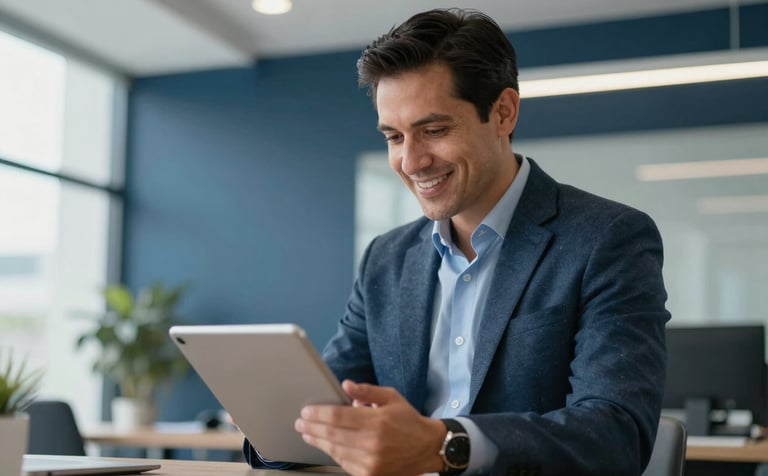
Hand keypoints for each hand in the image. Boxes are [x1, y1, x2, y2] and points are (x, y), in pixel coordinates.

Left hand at [295, 380, 445, 475]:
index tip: (306, 411)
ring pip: (335, 451)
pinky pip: (344, 463)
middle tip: (301, 423)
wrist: (427, 448)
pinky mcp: (371, 474)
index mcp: (377, 421)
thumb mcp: (391, 398)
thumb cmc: (409, 421)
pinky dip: (333, 454)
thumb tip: (346, 385)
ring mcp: (371, 462)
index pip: (338, 417)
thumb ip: (367, 391)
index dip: (318, 414)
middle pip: (332, 435)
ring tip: (308, 434)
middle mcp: (373, 443)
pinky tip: (326, 446)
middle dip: (312, 428)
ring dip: (318, 442)